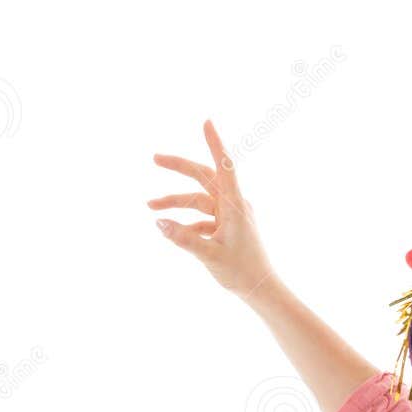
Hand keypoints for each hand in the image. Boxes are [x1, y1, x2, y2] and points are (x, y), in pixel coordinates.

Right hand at [150, 119, 276, 297]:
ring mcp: (230, 216)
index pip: (224, 167)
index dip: (214, 143)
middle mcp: (234, 206)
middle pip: (204, 177)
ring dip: (175, 202)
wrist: (261, 290)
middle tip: (154, 158)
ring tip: (150, 207)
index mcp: (234, 206)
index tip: (207, 121)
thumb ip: (183, 238)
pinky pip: (202, 218)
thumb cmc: (242, 272)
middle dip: (179, 167)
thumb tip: (158, 222)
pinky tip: (170, 231)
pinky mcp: (226, 228)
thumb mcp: (209, 256)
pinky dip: (186, 222)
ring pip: (198, 200)